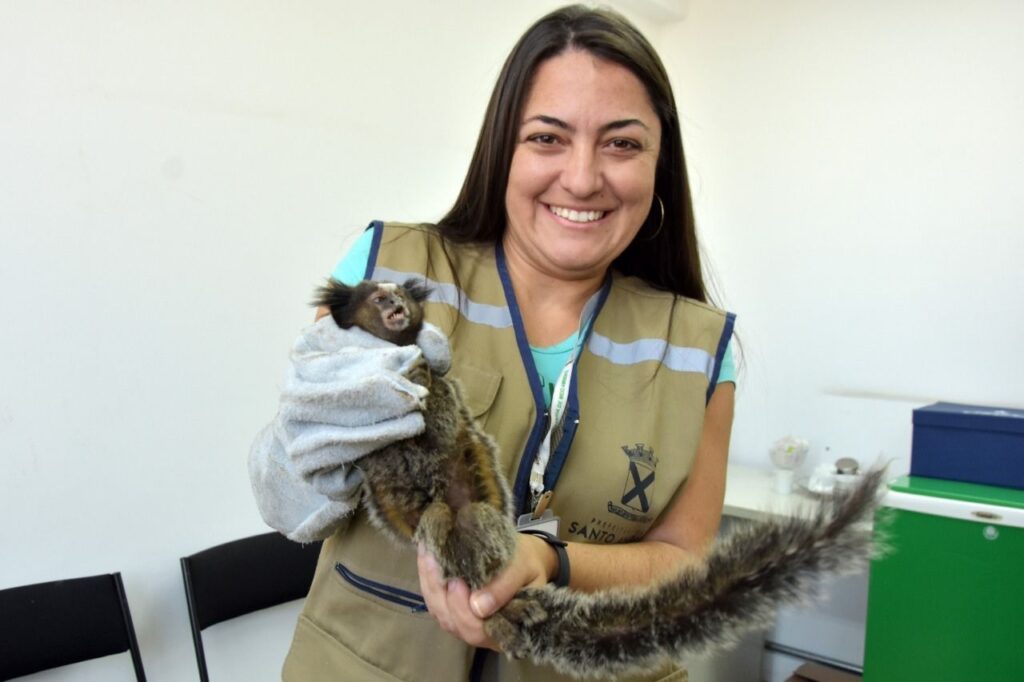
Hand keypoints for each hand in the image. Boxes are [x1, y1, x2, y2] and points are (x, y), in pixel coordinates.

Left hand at [416, 534, 555, 648]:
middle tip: (436, 562)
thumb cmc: (527, 564)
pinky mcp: (454, 610)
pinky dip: (428, 581)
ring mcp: (466, 623)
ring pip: (441, 614)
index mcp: (505, 629)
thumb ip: (505, 586)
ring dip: (430, 585)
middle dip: (441, 594)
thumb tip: (479, 606)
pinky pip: (436, 602)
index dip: (462, 610)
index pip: (477, 630)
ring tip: (427, 555)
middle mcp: (483, 633)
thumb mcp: (524, 568)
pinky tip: (425, 558)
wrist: (527, 559)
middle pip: (454, 624)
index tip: (457, 582)